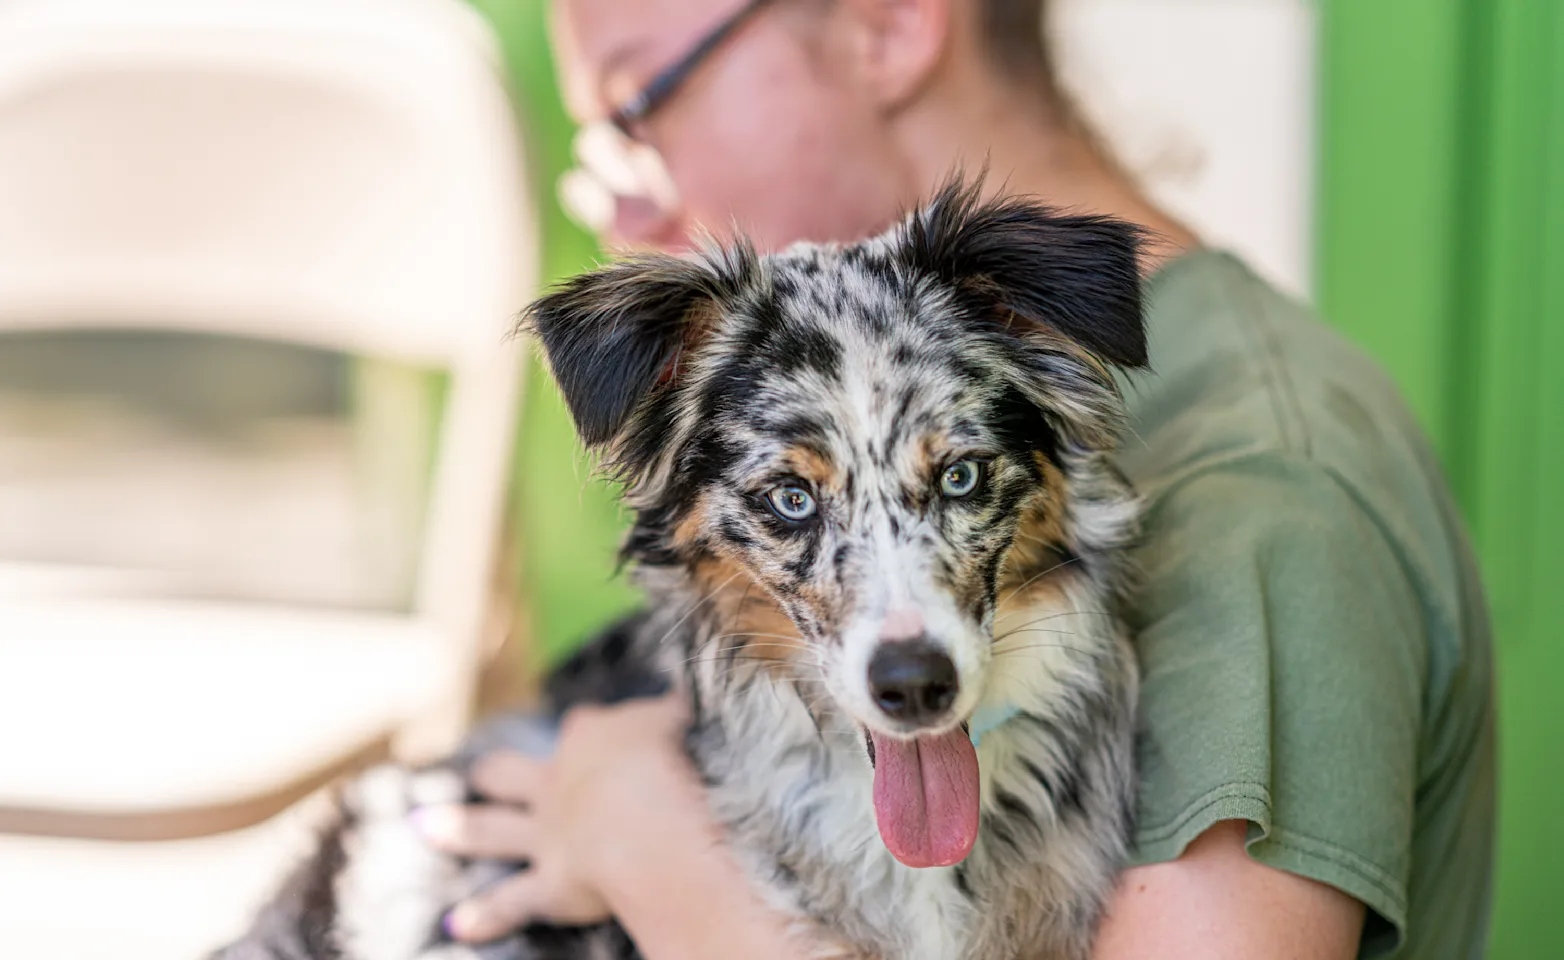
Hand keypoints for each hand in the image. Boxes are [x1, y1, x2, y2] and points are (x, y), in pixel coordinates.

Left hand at [411, 695, 699, 942]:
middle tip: (478, 771)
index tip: (602, 729)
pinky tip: (455, 925)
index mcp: (594, 736)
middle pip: (513, 772)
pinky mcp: (552, 882)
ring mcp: (549, 833)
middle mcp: (558, 781)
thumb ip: (679, 711)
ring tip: (424, 826)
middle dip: (496, 773)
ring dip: (460, 829)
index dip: (593, 729)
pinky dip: (486, 915)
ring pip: (493, 829)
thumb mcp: (683, 718)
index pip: (588, 726)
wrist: (653, 819)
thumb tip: (683, 696)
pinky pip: (512, 900)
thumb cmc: (677, 761)